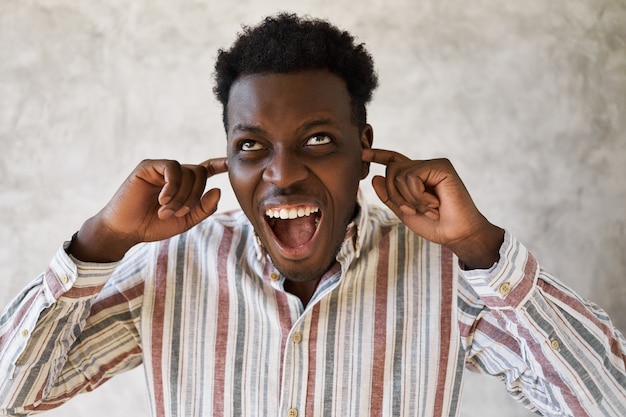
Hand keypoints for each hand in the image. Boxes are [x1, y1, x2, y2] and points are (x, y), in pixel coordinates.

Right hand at [69, 158, 227, 261]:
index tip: (230, 163)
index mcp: (185, 185)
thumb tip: (219, 190)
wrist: (126, 230)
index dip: (219, 164)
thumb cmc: (153, 226)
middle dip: (195, 196)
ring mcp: (161, 169)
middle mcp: (175, 174)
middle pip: (200, 173)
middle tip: (178, 214)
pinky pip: (172, 168)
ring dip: (182, 196)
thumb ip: (204, 208)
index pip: (206, 169)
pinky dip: (172, 186)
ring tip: (166, 212)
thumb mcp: (185, 221)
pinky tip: (162, 200)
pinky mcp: (149, 166)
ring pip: (188, 172)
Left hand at [362, 148, 503, 268]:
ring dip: (408, 199)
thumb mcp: (405, 212)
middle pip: (391, 170)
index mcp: (415, 177)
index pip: (393, 160)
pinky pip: (411, 176)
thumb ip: (389, 196)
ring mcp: (432, 165)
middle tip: (413, 211)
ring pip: (398, 174)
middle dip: (395, 195)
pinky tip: (434, 203)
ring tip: (428, 209)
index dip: (377, 155)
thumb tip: (375, 177)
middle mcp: (423, 168)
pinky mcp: (441, 165)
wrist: (457, 234)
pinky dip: (417, 195)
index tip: (362, 152)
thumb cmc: (435, 225)